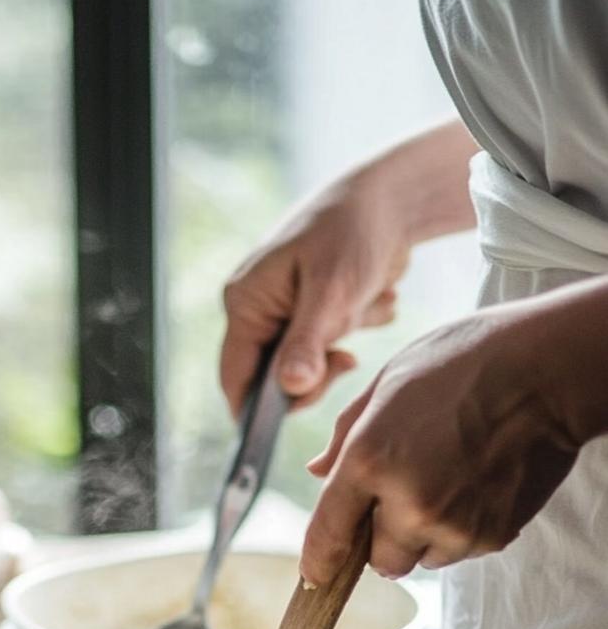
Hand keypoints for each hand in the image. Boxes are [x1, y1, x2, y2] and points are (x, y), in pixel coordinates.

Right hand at [219, 120, 477, 416]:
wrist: (393, 193)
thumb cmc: (354, 232)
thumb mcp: (332, 291)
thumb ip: (307, 343)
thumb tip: (289, 390)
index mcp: (245, 302)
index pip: (235, 375)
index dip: (253, 411)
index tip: (279, 435)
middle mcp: (258, 307)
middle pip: (271, 376)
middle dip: (313, 371)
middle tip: (345, 360)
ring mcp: (285, 308)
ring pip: (307, 362)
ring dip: (340, 343)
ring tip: (363, 304)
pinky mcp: (313, 308)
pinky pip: (330, 343)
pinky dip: (354, 327)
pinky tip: (371, 295)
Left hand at [300, 301, 584, 584]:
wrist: (549, 367)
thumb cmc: (465, 362)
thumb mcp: (387, 383)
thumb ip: (346, 436)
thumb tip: (317, 472)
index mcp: (369, 461)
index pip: (328, 537)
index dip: (318, 562)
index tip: (316, 574)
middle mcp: (408, 503)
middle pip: (380, 562)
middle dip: (384, 538)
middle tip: (406, 494)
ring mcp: (454, 524)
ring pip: (424, 558)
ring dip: (426, 534)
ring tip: (449, 479)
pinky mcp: (493, 534)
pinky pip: (462, 550)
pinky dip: (463, 528)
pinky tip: (476, 482)